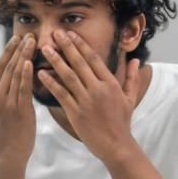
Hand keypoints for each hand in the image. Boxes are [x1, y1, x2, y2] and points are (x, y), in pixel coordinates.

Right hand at [0, 34, 36, 163]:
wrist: (9, 150)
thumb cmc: (1, 128)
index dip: (7, 51)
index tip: (17, 37)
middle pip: (8, 68)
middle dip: (18, 49)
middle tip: (29, 34)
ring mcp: (7, 104)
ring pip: (16, 75)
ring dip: (25, 56)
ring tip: (34, 42)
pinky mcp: (20, 110)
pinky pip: (23, 89)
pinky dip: (26, 74)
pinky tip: (30, 62)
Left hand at [37, 30, 140, 165]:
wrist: (116, 145)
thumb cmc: (122, 122)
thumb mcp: (129, 98)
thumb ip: (132, 77)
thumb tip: (136, 60)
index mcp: (111, 83)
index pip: (94, 59)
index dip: (81, 45)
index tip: (71, 33)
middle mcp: (98, 89)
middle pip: (79, 63)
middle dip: (66, 46)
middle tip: (55, 33)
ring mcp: (86, 101)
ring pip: (68, 76)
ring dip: (55, 60)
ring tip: (45, 48)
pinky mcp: (76, 113)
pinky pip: (61, 94)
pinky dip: (51, 83)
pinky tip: (41, 73)